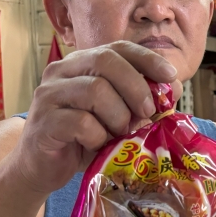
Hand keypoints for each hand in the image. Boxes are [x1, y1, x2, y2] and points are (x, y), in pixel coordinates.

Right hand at [8, 41, 182, 194]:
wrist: (43, 168)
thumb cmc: (82, 140)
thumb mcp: (116, 117)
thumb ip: (139, 101)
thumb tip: (173, 89)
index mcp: (81, 64)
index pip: (117, 48)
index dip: (147, 59)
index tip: (170, 76)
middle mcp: (61, 71)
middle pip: (105, 61)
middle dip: (135, 86)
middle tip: (148, 112)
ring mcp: (49, 95)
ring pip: (95, 90)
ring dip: (118, 116)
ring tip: (119, 134)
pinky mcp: (44, 122)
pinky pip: (81, 122)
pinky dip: (98, 137)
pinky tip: (97, 145)